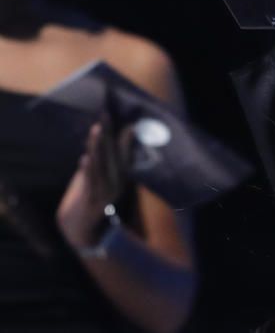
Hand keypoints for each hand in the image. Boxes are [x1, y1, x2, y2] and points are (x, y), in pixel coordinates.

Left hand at [56, 120, 131, 248]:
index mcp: (122, 177)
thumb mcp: (100, 177)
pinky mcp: (90, 200)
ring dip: (97, 146)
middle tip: (105, 114)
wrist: (80, 227)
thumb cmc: (89, 197)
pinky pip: (89, 181)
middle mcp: (117, 183)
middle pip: (112, 155)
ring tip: (96, 129)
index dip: (124, 137)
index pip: (124, 153)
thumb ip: (105, 159)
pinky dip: (86, 169)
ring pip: (100, 165)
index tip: (126, 120)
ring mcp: (104, 193)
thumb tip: (110, 137)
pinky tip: (85, 157)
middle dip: (108, 134)